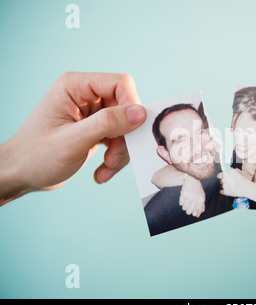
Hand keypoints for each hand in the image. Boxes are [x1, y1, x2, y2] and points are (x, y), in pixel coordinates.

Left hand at [0, 72, 146, 204]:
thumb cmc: (36, 156)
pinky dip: (116, 158)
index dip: (131, 106)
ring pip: (127, 126)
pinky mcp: (97, 130)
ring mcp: (92, 114)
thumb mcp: (72, 141)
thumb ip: (107, 123)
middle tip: (113, 159)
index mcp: (75, 86)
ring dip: (120, 151)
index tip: (131, 132)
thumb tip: (140, 113)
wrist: (21, 175)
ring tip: (105, 169)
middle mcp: (86, 96)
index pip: (120, 83)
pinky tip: (102, 171)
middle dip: (124, 137)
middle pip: (126, 108)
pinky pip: (120, 139)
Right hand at [179, 174, 204, 217]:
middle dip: (188, 211)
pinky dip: (182, 202)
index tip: (192, 211)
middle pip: (189, 212)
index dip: (193, 213)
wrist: (192, 179)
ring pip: (184, 208)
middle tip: (188, 207)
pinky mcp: (184, 194)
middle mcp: (195, 198)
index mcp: (201, 199)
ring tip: (186, 202)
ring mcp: (189, 196)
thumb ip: (201, 207)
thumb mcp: (202, 197)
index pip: (196, 212)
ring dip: (184, 207)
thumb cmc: (198, 190)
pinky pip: (181, 203)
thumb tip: (197, 216)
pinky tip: (184, 198)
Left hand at [217, 168, 251, 197]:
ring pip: (223, 185)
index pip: (219, 174)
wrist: (248, 188)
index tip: (222, 176)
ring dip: (226, 186)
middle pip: (221, 180)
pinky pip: (222, 191)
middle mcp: (225, 178)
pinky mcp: (225, 192)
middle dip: (225, 181)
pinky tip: (231, 190)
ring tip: (234, 187)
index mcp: (228, 173)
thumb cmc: (245, 180)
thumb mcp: (240, 173)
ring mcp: (224, 185)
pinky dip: (225, 191)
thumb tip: (230, 170)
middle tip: (232, 182)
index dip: (221, 175)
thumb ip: (233, 171)